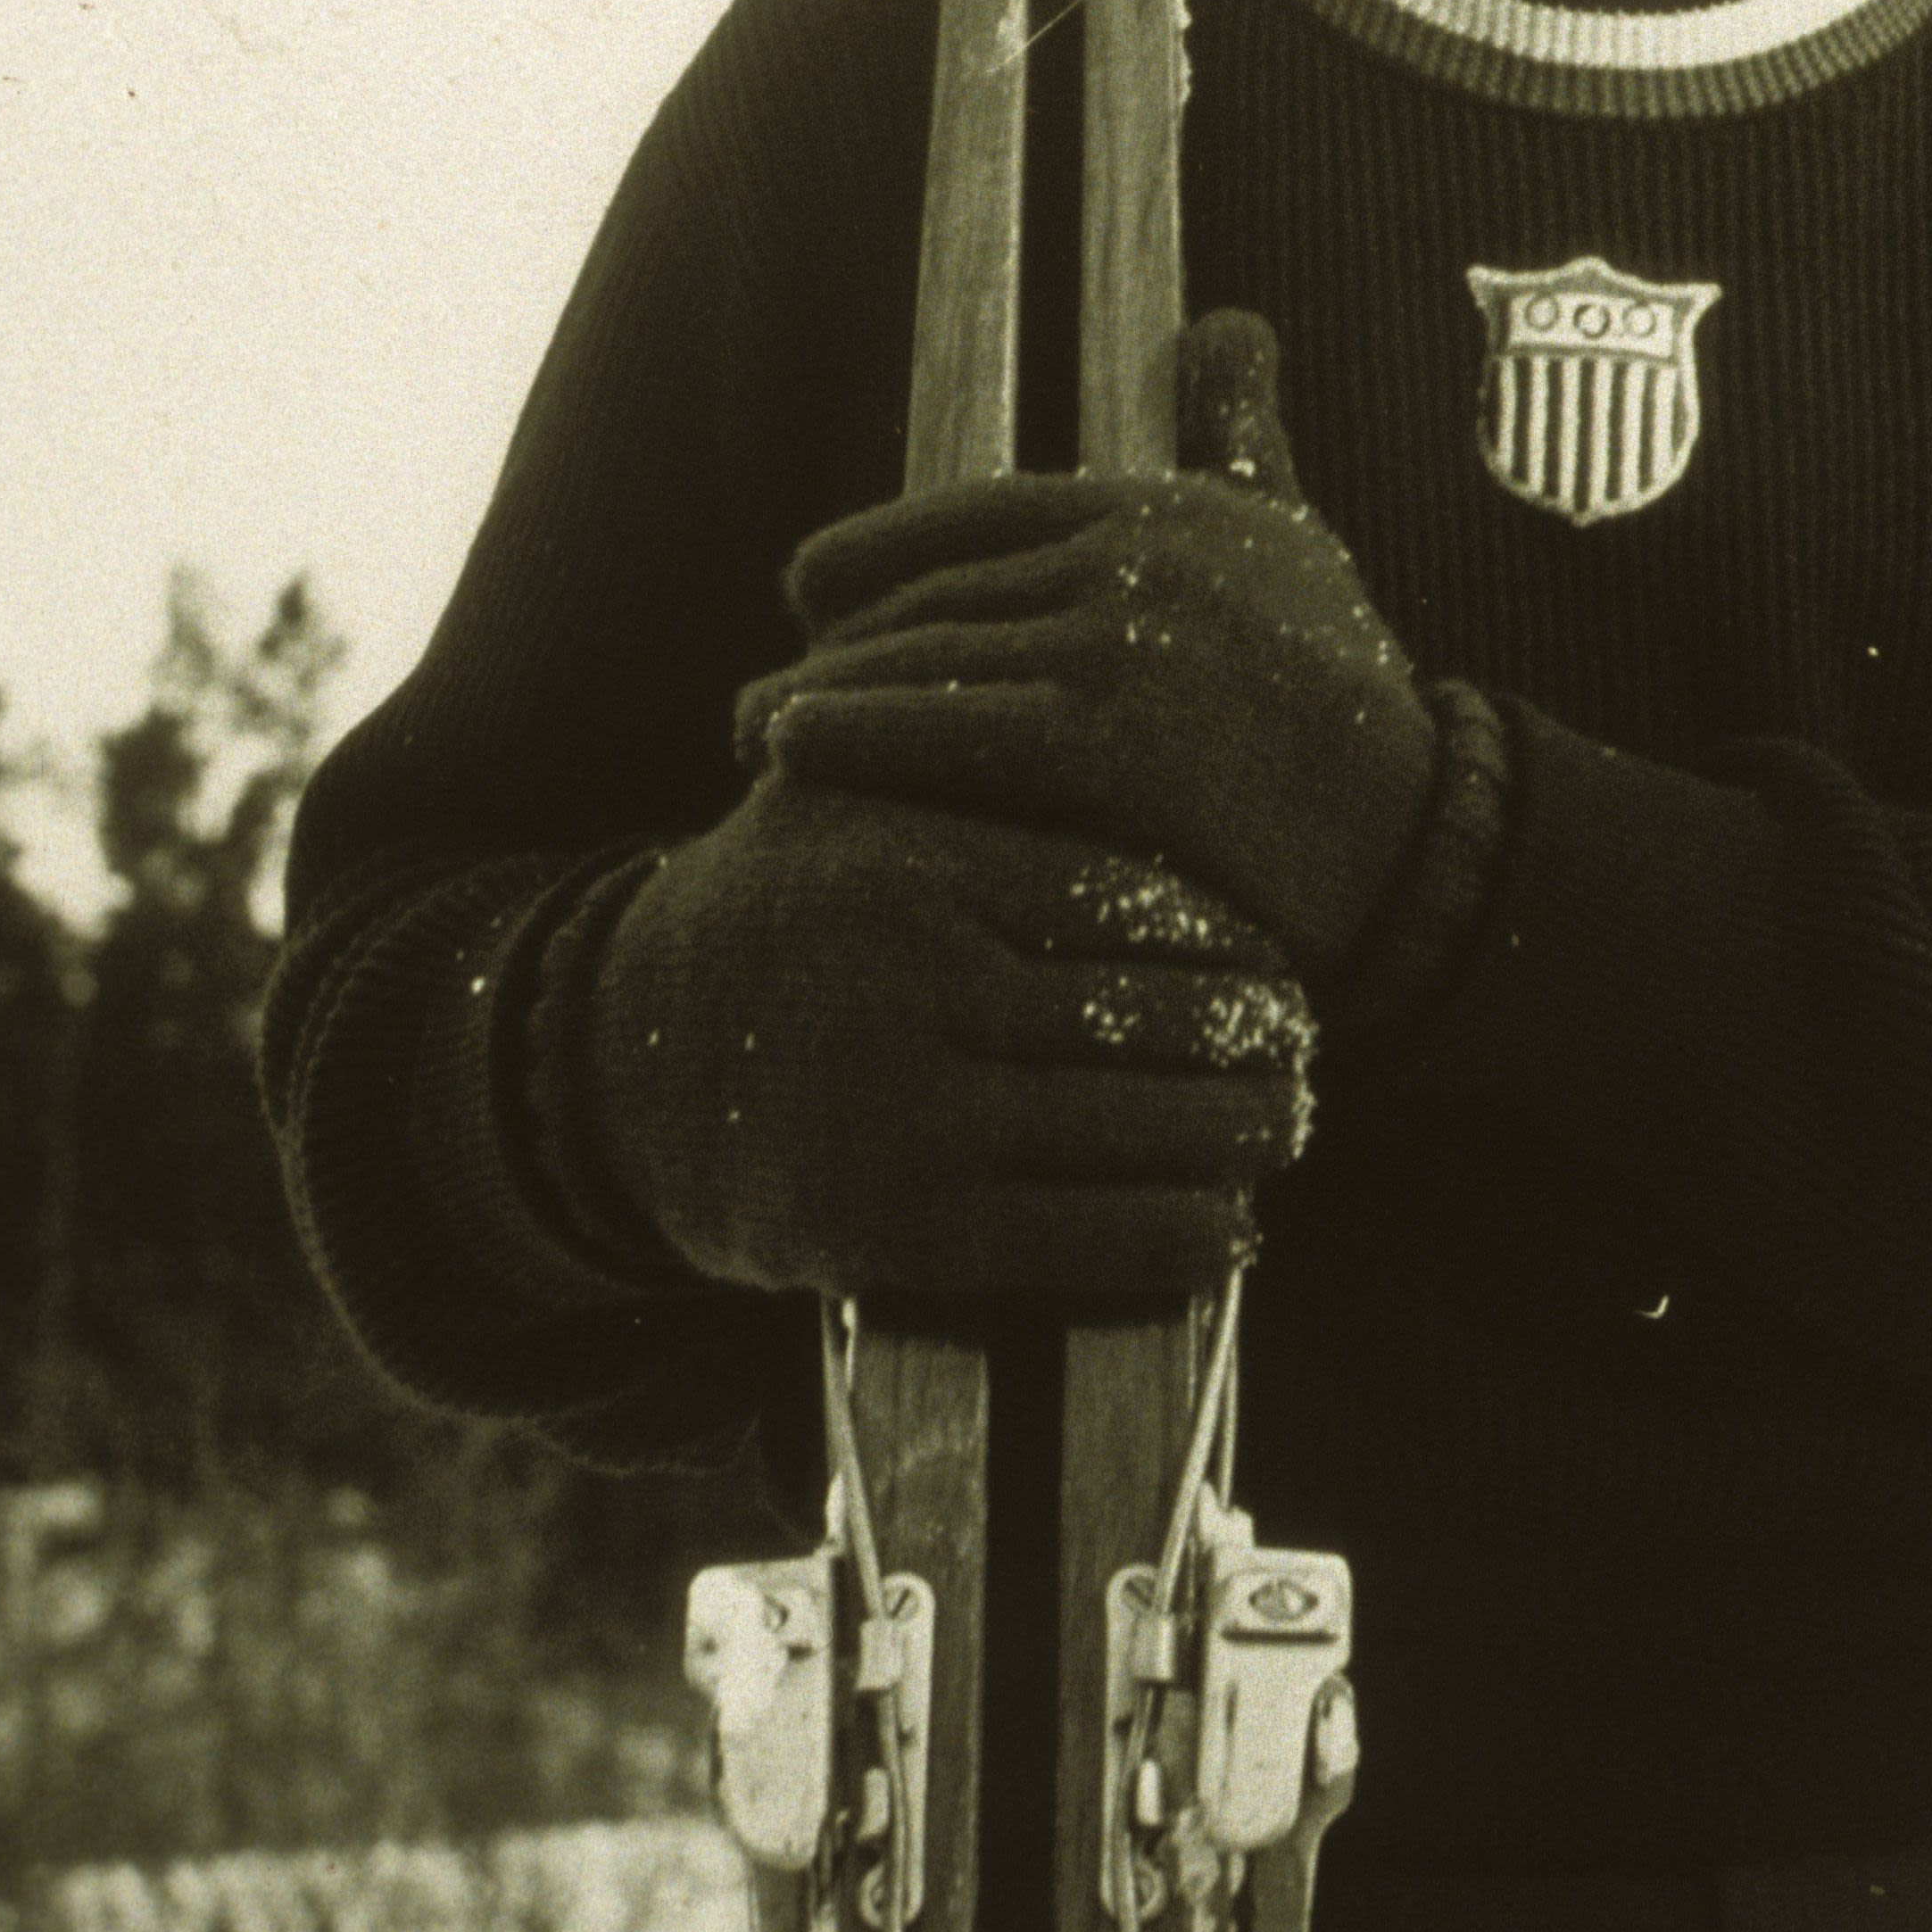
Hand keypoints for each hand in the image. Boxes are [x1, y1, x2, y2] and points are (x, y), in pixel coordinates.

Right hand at [581, 761, 1310, 1308]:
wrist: (623, 1061)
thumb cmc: (775, 908)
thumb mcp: (847, 793)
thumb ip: (965, 756)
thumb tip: (1119, 691)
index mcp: (919, 859)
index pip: (1127, 899)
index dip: (1227, 940)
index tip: (1279, 955)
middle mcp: (918, 981)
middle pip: (1150, 1016)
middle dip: (1256, 1043)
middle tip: (1308, 1047)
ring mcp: (909, 1111)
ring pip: (1133, 1130)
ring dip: (1239, 1140)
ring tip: (1287, 1126)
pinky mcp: (900, 1231)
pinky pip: (1082, 1240)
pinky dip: (1177, 1238)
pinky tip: (1232, 1225)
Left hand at [769, 312, 1438, 990]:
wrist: (1418, 837)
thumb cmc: (1347, 699)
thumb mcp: (1296, 537)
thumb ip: (1240, 433)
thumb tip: (1226, 323)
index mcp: (1162, 505)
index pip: (978, 512)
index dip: (877, 550)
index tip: (804, 588)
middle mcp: (1132, 552)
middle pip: (937, 591)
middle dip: (837, 644)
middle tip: (757, 695)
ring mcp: (1118, 639)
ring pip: (927, 658)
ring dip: (818, 697)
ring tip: (748, 732)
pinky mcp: (1106, 736)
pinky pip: (945, 728)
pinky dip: (854, 736)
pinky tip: (790, 752)